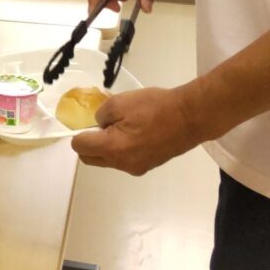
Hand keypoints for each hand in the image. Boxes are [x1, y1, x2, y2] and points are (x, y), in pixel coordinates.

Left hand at [71, 85, 202, 175]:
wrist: (189, 117)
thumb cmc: (154, 107)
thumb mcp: (120, 102)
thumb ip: (101, 115)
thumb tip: (98, 124)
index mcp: (112, 148)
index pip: (79, 147)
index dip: (79, 133)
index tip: (89, 122)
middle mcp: (121, 164)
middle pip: (90, 159)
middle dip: (89, 143)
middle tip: (103, 125)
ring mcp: (135, 167)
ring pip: (107, 161)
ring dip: (106, 147)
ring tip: (122, 126)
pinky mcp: (147, 166)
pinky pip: (124, 160)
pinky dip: (121, 150)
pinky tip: (136, 133)